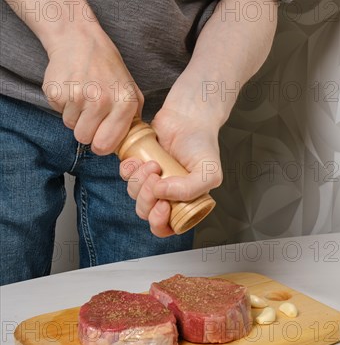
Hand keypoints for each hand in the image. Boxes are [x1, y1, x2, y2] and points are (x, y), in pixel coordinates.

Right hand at [42, 25, 143, 154]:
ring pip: (70, 126)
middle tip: (89, 114)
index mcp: (124, 103)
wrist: (79, 40)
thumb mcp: (130, 89)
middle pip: (84, 138)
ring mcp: (78, 96)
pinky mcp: (57, 92)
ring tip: (81, 95)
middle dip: (85, 131)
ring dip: (74, 115)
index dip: (100, 144)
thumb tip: (131, 142)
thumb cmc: (107, 67)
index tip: (99, 137)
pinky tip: (71, 88)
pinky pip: (58, 112)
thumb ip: (133, 117)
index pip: (106, 145)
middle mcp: (102, 101)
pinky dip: (63, 104)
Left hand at [119, 105, 222, 236]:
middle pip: (146, 213)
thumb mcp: (208, 172)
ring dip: (139, 182)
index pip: (165, 228)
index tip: (162, 204)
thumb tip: (160, 194)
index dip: (159, 221)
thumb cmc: (202, 143)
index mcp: (184, 204)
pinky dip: (129, 170)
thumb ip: (190, 189)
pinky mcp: (138, 167)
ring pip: (134, 196)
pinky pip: (125, 177)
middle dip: (147, 198)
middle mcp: (167, 196)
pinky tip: (139, 160)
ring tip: (153, 164)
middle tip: (157, 178)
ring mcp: (151, 182)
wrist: (189, 116)